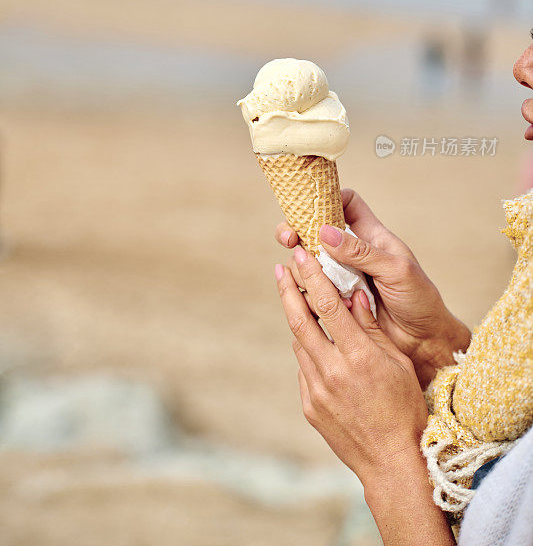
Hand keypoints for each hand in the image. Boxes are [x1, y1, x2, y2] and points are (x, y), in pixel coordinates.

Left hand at [275, 249, 454, 545]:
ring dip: (298, 320)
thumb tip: (354, 295)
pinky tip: (315, 344)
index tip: (301, 256)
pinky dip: (308, 351)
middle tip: (281, 268)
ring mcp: (316, 391)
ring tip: (297, 299)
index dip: (312, 277)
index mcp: (358, 356)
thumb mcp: (397, 363)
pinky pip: (304, 369)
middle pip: (300, 321)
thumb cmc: (405, 408)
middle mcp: (331, 371)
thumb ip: (372, 328)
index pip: (328, 306)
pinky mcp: (309, 406)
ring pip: (300, 344)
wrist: (392, 461)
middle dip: (288, 290)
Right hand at [276, 189, 469, 387]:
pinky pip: (311, 290)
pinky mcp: (334, 299)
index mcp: (371, 236)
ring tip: (317, 282)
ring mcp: (341, 276)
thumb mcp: (396, 270)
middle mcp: (352, 252)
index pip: (346, 203)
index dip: (329, 198)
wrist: (422, 341)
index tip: (312, 206)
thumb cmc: (419, 300)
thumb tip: (324, 232)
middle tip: (289, 239)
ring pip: (308, 262)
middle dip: (297, 231)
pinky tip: (316, 301)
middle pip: (314, 231)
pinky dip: (307, 292)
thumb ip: (362, 252)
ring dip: (304, 268)